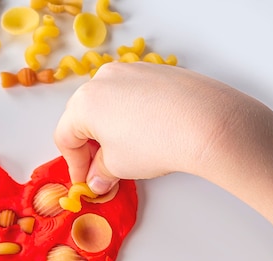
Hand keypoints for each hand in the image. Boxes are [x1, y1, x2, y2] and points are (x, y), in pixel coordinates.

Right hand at [54, 62, 261, 193]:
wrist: (207, 122)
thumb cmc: (157, 142)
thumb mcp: (119, 166)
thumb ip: (101, 173)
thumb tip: (98, 178)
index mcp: (84, 102)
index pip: (65, 136)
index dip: (73, 164)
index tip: (85, 179)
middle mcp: (103, 79)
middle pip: (84, 116)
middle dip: (90, 145)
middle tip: (103, 169)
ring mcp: (131, 70)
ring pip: (108, 103)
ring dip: (111, 129)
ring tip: (129, 152)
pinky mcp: (155, 70)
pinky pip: (133, 94)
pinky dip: (132, 115)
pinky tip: (149, 134)